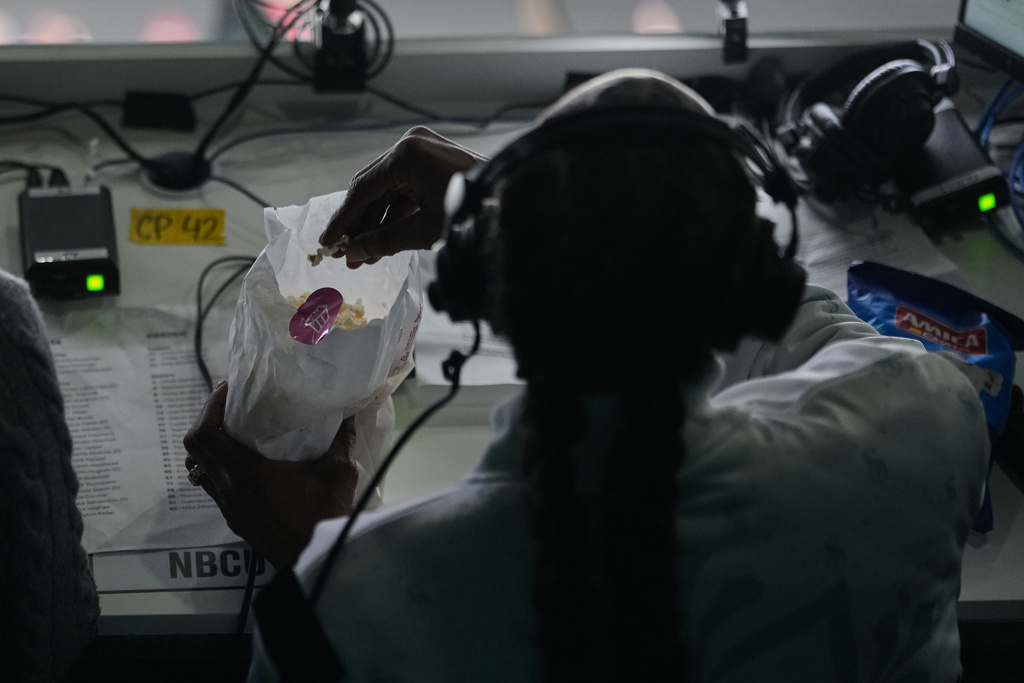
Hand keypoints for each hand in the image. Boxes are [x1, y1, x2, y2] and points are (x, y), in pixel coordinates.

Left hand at [183, 382, 357, 567]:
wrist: (315, 562)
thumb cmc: (325, 515)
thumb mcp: (340, 472)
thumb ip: (341, 438)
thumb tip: (347, 411)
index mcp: (245, 473)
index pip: (204, 434)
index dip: (209, 406)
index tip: (229, 388)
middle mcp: (228, 489)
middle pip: (194, 448)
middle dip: (207, 420)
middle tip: (232, 405)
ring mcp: (228, 507)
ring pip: (201, 468)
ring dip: (212, 445)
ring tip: (237, 431)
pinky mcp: (235, 520)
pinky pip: (215, 485)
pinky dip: (221, 466)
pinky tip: (249, 462)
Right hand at [321, 126, 485, 267]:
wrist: (513, 203)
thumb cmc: (470, 213)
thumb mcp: (423, 230)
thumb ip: (383, 241)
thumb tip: (353, 253)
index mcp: (405, 154)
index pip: (363, 189)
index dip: (344, 219)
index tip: (328, 243)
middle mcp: (411, 145)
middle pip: (374, 188)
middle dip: (361, 224)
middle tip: (347, 255)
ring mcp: (425, 151)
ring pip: (390, 191)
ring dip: (378, 223)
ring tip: (365, 257)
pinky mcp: (436, 163)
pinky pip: (407, 190)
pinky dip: (397, 215)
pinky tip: (385, 243)